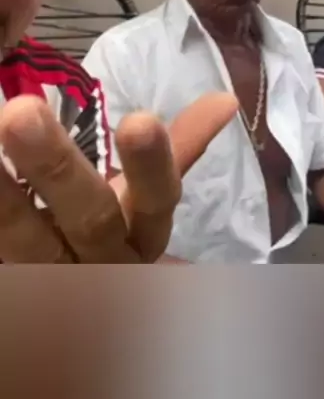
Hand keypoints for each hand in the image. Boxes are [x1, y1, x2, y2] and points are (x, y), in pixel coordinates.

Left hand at [0, 92, 237, 262]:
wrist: (78, 298)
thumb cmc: (110, 239)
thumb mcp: (143, 202)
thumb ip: (178, 149)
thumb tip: (225, 100)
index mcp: (142, 236)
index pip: (158, 200)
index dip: (151, 166)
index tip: (139, 120)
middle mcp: (104, 262)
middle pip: (88, 217)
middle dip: (56, 166)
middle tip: (21, 113)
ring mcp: (55, 279)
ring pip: (25, 239)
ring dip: (4, 195)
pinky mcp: (19, 283)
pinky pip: (0, 249)